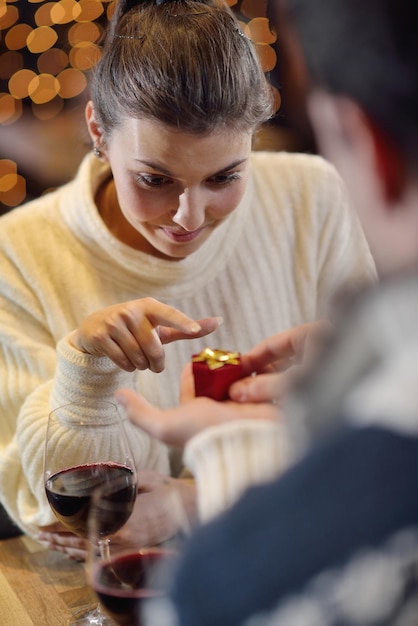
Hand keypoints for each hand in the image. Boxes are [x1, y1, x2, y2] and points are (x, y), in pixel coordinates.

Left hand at [38, 471, 195, 560]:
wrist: (194, 512)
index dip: (61, 527)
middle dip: (58, 539)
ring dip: (68, 548)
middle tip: (41, 534)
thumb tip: (107, 482)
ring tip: (51, 542)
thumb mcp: (148, 479)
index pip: (83, 528)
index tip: (45, 524)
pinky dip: (84, 552)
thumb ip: (126, 482)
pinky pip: (103, 554)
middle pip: (81, 544)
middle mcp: (123, 538)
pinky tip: (74, 548)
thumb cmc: (173, 493)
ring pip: (90, 552)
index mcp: (124, 521)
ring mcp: (128, 547)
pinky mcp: (134, 549)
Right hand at [70, 297, 221, 371]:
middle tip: (154, 365)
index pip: (170, 315)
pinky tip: (125, 361)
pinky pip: (122, 361)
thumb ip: (187, 327)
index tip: (195, 331)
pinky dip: (127, 367)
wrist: (95, 327)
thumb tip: (219, 321)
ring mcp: (113, 322)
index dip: (183, 323)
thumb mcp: (160, 326)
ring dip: (141, 366)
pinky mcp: (99, 336)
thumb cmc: (137, 328)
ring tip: (138, 360)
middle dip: (156, 363)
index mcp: (149, 306)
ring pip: (137, 357)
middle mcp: (130, 311)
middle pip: (154, 348)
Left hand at [116, 321, 330, 446]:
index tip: (193, 356)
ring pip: (239, 377)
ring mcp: (243, 404)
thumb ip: (140, 413)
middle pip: (217, 378)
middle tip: (218, 350)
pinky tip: (259, 361)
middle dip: (218, 365)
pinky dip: (259, 370)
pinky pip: (260, 379)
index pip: (193, 384)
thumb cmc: (203, 436)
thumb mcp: (166, 426)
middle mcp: (220, 409)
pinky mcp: (264, 400)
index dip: (192, 370)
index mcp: (198, 412)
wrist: (244, 443)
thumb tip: (118, 395)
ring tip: (239, 355)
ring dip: (238, 367)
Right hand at [229, 320, 331, 401]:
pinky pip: (300, 389)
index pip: (274, 343)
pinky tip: (270, 410)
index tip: (234, 370)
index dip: (253, 357)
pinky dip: (285, 398)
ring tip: (249, 402)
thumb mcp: (295, 382)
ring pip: (289, 377)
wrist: (368, 393)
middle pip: (281, 362)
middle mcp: (319, 351)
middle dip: (259, 376)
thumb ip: (265, 387)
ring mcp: (324, 369)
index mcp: (313, 336)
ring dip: (270, 389)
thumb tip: (236, 392)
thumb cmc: (337, 378)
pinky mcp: (327, 386)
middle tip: (237, 390)